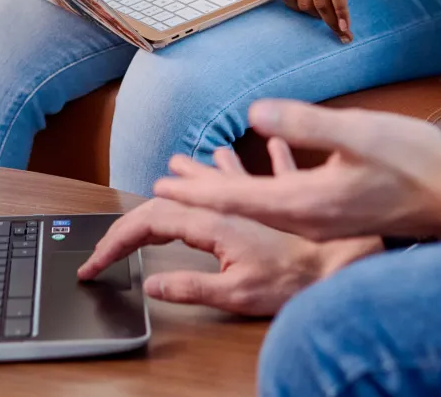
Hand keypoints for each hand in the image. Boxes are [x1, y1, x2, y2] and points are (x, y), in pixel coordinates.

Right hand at [78, 180, 374, 316]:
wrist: (343, 268)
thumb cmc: (293, 282)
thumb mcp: (235, 293)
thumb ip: (190, 286)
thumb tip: (150, 282)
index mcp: (214, 222)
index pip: (154, 221)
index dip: (119, 240)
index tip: (97, 262)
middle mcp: (233, 204)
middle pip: (183, 195)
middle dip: (152, 202)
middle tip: (129, 218)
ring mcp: (262, 200)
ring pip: (225, 178)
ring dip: (201, 172)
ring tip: (183, 160)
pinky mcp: (291, 201)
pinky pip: (277, 173)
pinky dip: (271, 162)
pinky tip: (275, 147)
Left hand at [153, 99, 440, 241]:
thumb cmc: (414, 163)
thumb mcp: (358, 134)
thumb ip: (306, 123)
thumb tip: (254, 113)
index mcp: (306, 203)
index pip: (237, 198)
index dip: (198, 191)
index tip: (162, 186)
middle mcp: (308, 220)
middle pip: (242, 209)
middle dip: (202, 195)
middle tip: (163, 186)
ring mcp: (323, 223)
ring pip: (261, 208)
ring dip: (228, 193)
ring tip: (201, 181)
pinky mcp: (337, 216)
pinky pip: (284, 206)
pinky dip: (259, 191)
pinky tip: (262, 176)